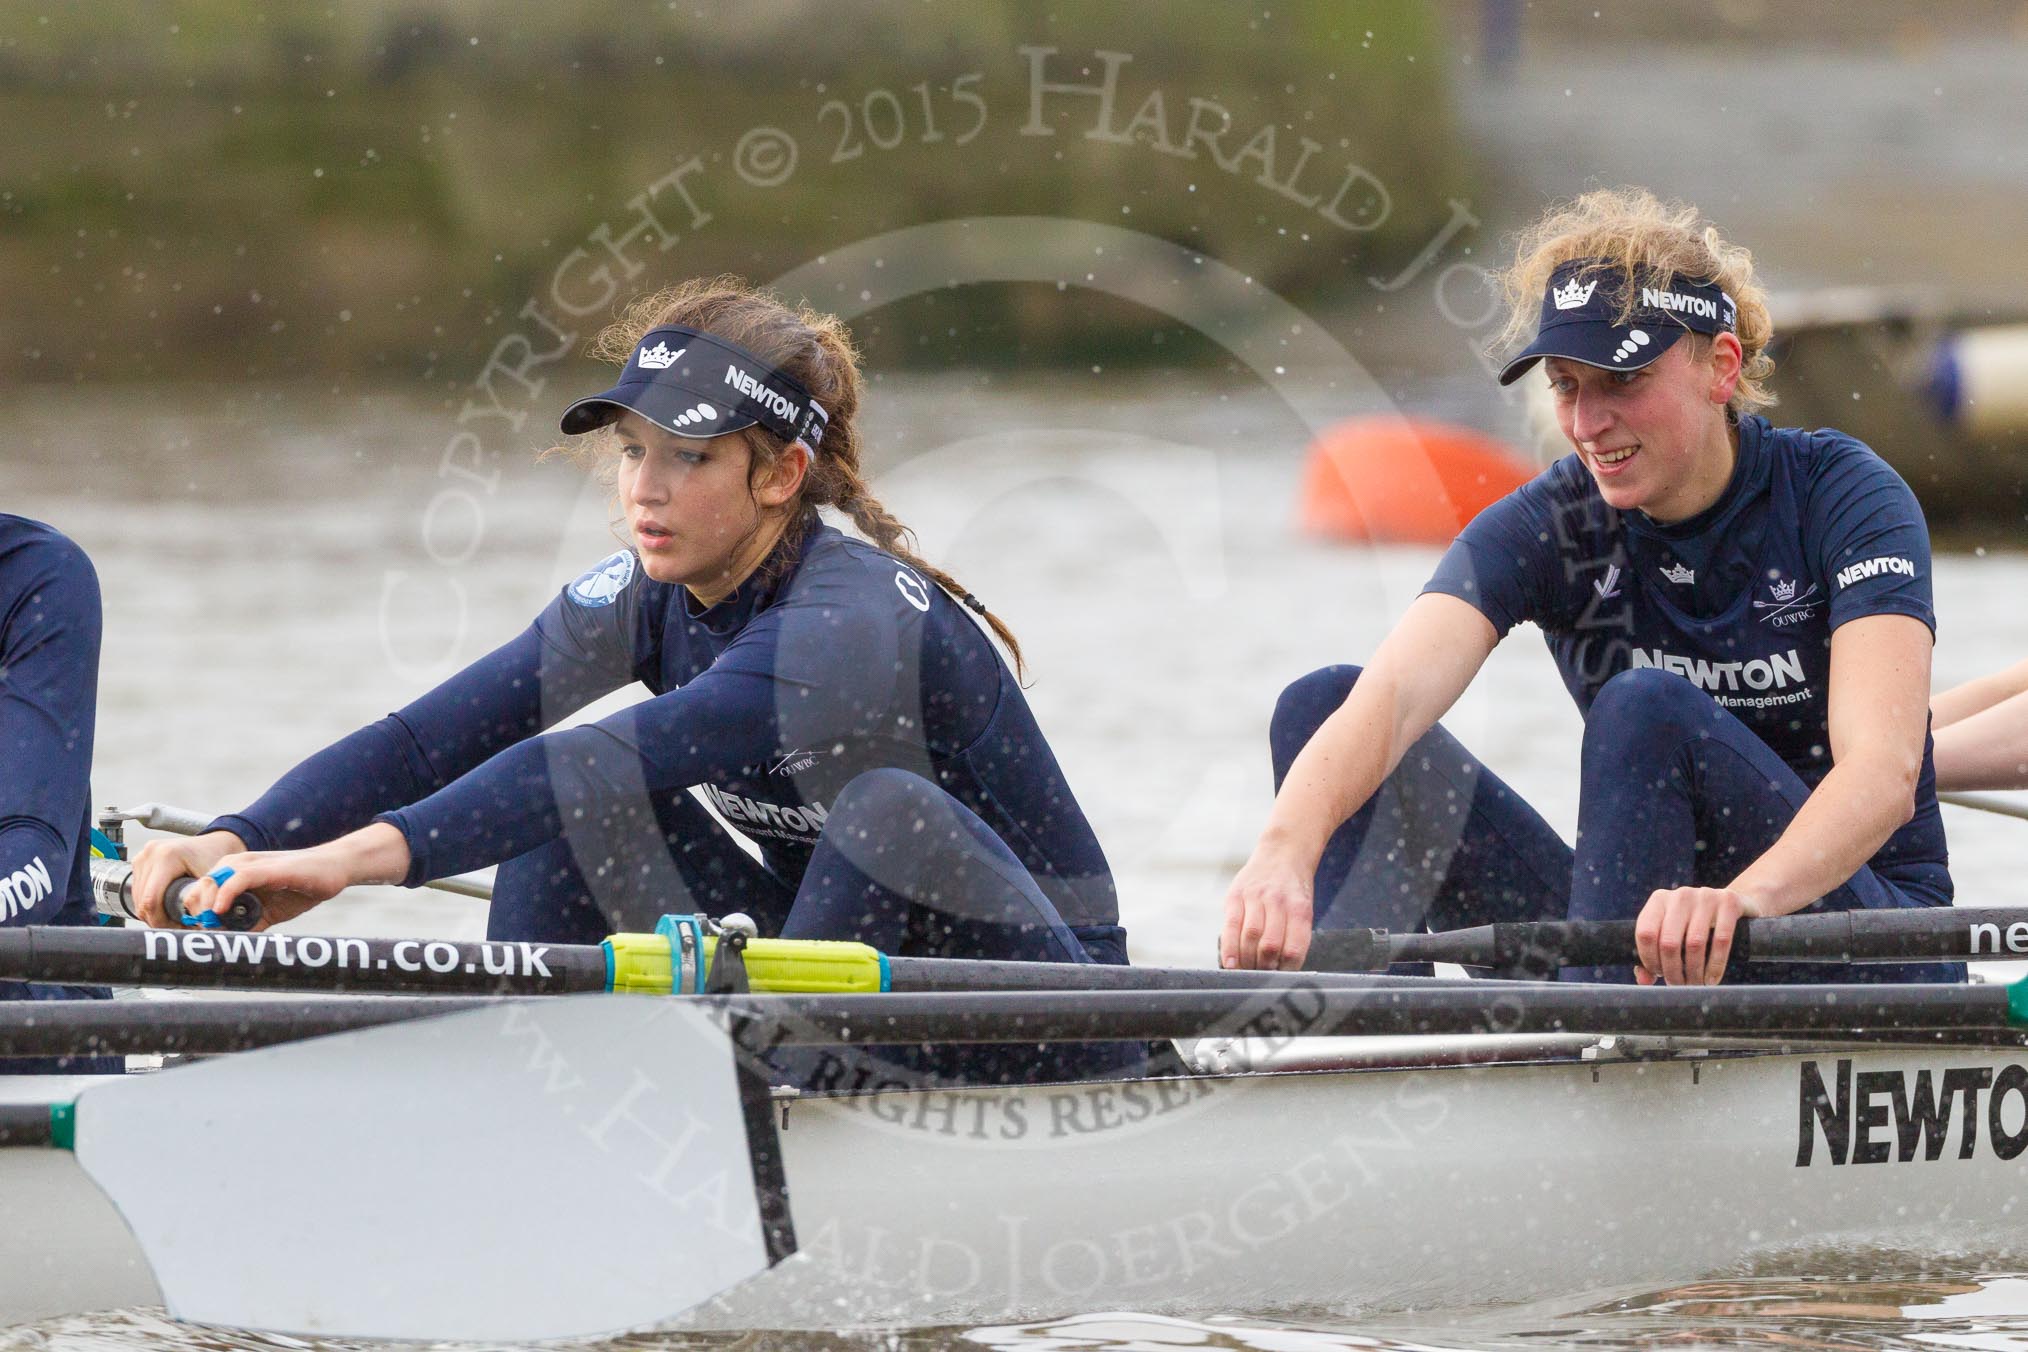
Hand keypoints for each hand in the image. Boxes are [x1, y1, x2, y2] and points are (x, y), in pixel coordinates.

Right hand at [130, 831, 245, 926]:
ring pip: (137, 897)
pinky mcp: (139, 861)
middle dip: (157, 919)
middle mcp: (150, 854)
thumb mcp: (211, 880)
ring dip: (151, 912)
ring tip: (173, 917)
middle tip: (176, 926)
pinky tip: (165, 906)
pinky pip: (137, 889)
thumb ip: (203, 900)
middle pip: (142, 900)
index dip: (160, 920)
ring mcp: (142, 856)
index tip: (175, 928)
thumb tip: (198, 924)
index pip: (151, 899)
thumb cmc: (215, 858)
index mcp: (167, 856)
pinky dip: (148, 901)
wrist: (213, 844)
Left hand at [167, 824, 413, 931]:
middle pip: (197, 889)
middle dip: (195, 916)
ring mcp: (250, 864)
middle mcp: (236, 865)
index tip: (199, 938)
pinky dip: (225, 895)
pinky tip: (224, 911)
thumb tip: (230, 945)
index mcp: (234, 873)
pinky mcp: (266, 867)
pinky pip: (236, 879)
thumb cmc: (304, 886)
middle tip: (206, 937)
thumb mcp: (270, 910)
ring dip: (206, 909)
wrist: (335, 869)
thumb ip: (249, 923)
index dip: (194, 916)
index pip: (198, 893)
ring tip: (213, 929)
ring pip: (211, 883)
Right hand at [1220, 848, 1315, 970]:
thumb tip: (1281, 969)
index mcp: (1300, 909)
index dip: (1287, 970)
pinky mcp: (1236, 895)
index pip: (1294, 949)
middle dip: (1265, 968)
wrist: (1283, 851)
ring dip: (1247, 961)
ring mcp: (1255, 897)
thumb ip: (1294, 935)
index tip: (1282, 978)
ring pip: (1249, 937)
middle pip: (1269, 946)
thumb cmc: (1295, 889)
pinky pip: (1231, 926)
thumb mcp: (1304, 908)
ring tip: (1247, 971)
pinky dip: (1230, 948)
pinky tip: (1230, 963)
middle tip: (1262, 976)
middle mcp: (1278, 902)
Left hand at [1634, 886, 1762, 985]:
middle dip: (1672, 971)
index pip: (1645, 933)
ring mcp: (1705, 897)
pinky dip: (1715, 966)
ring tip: (1695, 985)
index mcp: (1659, 900)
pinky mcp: (1729, 902)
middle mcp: (1680, 896)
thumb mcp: (1673, 933)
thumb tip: (1644, 980)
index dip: (1649, 959)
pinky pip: (1721, 940)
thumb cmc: (1695, 924)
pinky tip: (1711, 980)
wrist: (1734, 904)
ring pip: (1695, 943)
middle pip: (1669, 942)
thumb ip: (1653, 954)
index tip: (1658, 974)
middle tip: (1678, 985)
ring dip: (1694, 972)